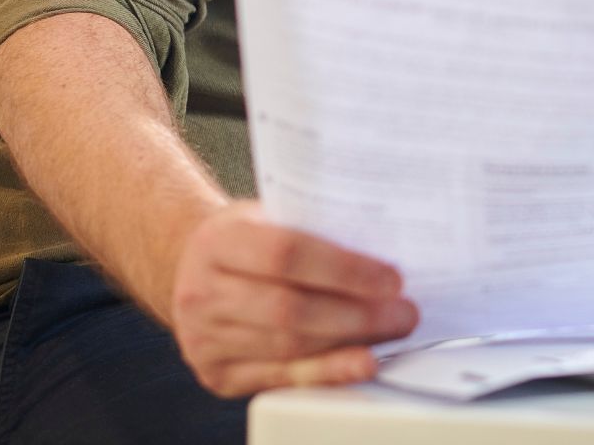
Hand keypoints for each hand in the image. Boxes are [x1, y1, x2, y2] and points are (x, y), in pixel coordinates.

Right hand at [169, 201, 417, 397]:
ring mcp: (205, 338)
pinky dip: (326, 372)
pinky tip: (358, 363)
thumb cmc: (242, 239)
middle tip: (403, 312)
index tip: (390, 278)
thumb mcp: (264, 215)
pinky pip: (280, 378)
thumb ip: (309, 226)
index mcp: (217, 241)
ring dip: (349, 344)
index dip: (343, 268)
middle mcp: (202, 291)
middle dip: (357, 315)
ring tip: (391, 333)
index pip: (286, 254)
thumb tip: (382, 245)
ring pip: (289, 349)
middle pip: (290, 310)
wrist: (190, 269)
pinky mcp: (217, 374)